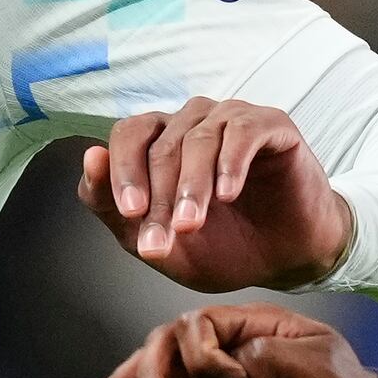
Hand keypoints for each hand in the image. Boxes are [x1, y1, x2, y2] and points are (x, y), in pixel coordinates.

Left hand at [78, 101, 350, 292]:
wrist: (287, 258)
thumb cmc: (224, 246)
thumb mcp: (160, 243)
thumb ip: (114, 208)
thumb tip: (89, 158)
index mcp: (161, 143)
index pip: (128, 137)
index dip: (122, 172)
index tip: (130, 213)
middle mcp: (192, 122)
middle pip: (161, 145)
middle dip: (159, 198)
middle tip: (162, 239)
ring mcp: (231, 118)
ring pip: (198, 138)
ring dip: (191, 185)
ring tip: (191, 224)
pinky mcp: (271, 125)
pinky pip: (243, 131)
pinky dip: (230, 162)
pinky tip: (227, 193)